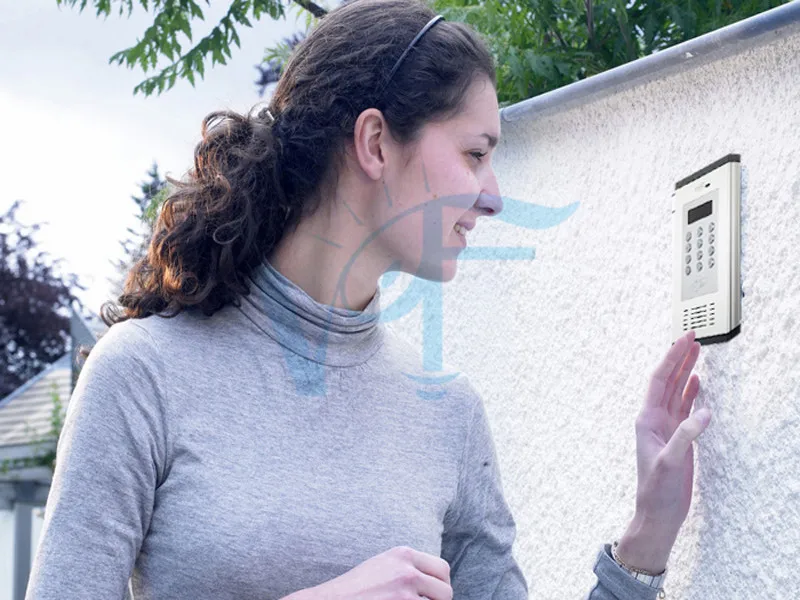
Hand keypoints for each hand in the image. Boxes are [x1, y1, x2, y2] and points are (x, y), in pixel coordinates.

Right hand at [294, 546, 451, 599]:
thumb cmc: (355, 589)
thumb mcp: (383, 566)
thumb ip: (408, 567)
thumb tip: (436, 582)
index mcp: (403, 554)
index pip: (442, 569)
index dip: (441, 585)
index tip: (434, 594)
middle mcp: (407, 571)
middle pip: (445, 591)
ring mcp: (404, 594)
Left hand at [618, 329, 710, 571]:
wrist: (658, 513)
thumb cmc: (657, 490)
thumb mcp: (669, 462)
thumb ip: (685, 437)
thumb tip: (703, 413)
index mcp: (647, 419)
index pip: (659, 380)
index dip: (671, 358)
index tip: (684, 339)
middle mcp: (654, 419)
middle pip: (667, 380)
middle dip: (679, 358)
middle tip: (693, 336)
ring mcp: (666, 427)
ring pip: (677, 391)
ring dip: (686, 371)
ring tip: (697, 351)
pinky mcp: (677, 437)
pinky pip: (684, 407)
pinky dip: (691, 392)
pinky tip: (697, 382)